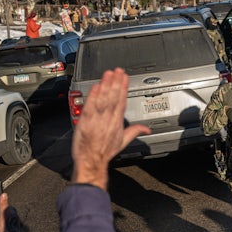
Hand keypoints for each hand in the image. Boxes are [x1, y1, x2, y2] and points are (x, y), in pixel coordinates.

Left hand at [72, 69, 150, 189]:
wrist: (91, 160)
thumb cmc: (105, 152)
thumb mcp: (123, 142)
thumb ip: (135, 131)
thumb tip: (147, 130)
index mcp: (117, 123)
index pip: (121, 102)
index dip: (123, 88)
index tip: (124, 78)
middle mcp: (108, 119)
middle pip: (113, 98)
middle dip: (115, 83)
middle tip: (117, 71)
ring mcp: (96, 119)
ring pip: (102, 99)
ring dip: (105, 85)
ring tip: (108, 74)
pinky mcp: (85, 120)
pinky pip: (90, 105)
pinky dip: (92, 96)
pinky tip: (96, 86)